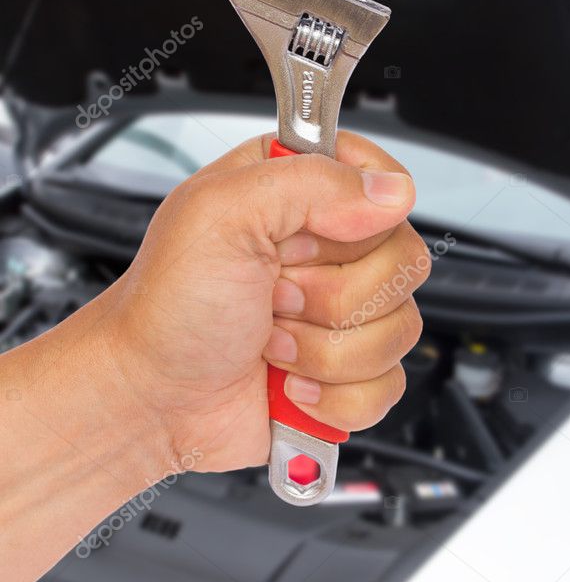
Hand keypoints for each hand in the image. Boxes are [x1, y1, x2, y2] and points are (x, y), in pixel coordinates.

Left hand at [103, 130, 429, 472]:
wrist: (152, 399)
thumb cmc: (168, 309)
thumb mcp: (220, 216)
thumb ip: (310, 183)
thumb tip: (390, 192)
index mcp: (298, 192)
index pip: (383, 182)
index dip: (354, 218)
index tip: (300, 241)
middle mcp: (328, 250)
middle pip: (404, 261)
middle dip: (332, 297)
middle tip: (275, 297)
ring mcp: (342, 315)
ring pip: (401, 329)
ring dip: (326, 351)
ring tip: (272, 344)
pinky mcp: (348, 373)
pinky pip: (387, 385)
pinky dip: (334, 397)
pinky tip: (290, 384)